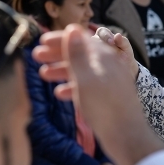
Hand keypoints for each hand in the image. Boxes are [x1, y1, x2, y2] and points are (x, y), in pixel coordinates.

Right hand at [33, 25, 163, 164]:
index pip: (81, 38)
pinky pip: (89, 86)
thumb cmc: (105, 107)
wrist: (127, 136)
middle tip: (36, 57)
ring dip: (62, 71)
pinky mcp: (110, 96)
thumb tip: (73, 28)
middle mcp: (109, 65)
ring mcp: (111, 81)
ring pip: (83, 71)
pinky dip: (73, 87)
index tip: (41, 41)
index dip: (60, 39)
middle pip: (81, 54)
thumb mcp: (85, 78)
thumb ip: (77, 53)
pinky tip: (60, 94)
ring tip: (43, 75)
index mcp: (104, 57)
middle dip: (58, 54)